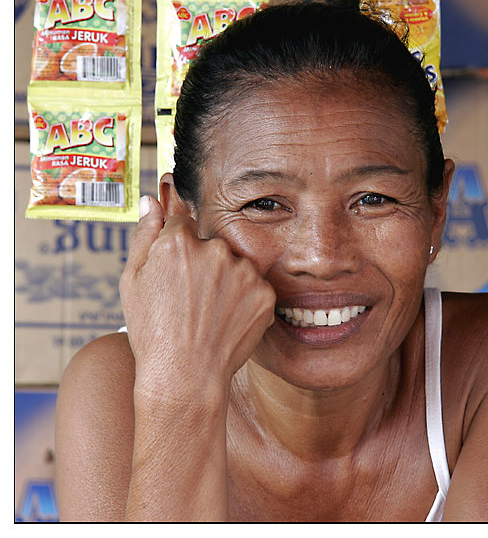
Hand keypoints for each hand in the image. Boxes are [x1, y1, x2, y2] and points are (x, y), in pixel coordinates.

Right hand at [119, 196, 275, 400]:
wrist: (185, 376)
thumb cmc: (152, 331)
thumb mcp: (132, 281)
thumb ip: (144, 234)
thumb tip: (152, 200)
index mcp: (178, 242)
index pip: (182, 226)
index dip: (176, 252)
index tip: (174, 276)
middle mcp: (215, 250)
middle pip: (211, 245)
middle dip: (203, 265)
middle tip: (190, 301)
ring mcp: (244, 272)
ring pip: (235, 266)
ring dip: (227, 281)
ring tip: (208, 314)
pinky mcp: (265, 293)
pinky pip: (255, 287)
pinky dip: (245, 301)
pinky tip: (226, 321)